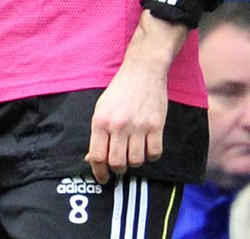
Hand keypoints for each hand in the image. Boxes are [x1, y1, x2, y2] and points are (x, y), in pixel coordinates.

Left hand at [84, 12, 187, 183]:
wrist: (142, 71)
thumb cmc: (119, 92)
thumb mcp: (101, 109)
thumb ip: (98, 134)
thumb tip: (93, 160)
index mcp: (100, 121)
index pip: (97, 156)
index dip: (99, 171)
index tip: (103, 178)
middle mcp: (118, 125)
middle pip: (117, 163)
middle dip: (117, 169)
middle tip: (120, 165)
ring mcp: (138, 126)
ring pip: (137, 161)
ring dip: (135, 162)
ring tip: (133, 153)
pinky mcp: (156, 125)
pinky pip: (155, 154)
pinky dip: (151, 156)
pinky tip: (147, 147)